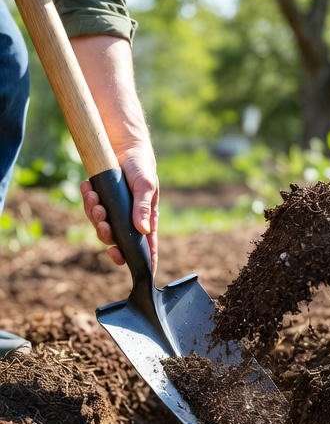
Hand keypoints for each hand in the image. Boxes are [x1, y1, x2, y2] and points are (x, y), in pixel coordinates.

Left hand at [79, 142, 158, 267]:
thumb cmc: (142, 168)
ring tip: (94, 198)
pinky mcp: (101, 202)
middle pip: (117, 242)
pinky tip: (87, 187)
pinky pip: (90, 209)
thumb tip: (144, 231)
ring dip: (95, 215)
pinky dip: (87, 200)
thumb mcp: (145, 187)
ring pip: (101, 227)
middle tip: (103, 225)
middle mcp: (129, 221)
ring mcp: (114, 213)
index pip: (148, 247)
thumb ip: (143, 208)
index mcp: (147, 221)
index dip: (145, 262)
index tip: (143, 274)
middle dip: (107, 237)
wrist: (125, 148)